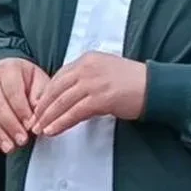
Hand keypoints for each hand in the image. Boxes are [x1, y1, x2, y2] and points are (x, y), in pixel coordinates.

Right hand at [0, 58, 47, 152]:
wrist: (11, 73)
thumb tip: (38, 116)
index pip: (13, 91)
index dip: (21, 110)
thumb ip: (41, 97)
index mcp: (8, 70)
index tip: (31, 125)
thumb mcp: (40, 81)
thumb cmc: (28, 80)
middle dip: (10, 125)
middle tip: (22, 140)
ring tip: (10, 147)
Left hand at [30, 52, 146, 137]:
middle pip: (56, 89)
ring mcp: (93, 82)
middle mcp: (87, 68)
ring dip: (48, 117)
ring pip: (62, 101)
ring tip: (39, 129)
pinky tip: (53, 130)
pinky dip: (61, 122)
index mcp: (87, 59)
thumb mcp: (104, 72)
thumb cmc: (132, 83)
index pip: (58, 77)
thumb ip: (84, 79)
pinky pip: (75, 112)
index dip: (46, 94)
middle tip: (32, 121)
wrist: (157, 88)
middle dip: (42, 107)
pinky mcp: (101, 98)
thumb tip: (65, 95)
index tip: (37, 107)